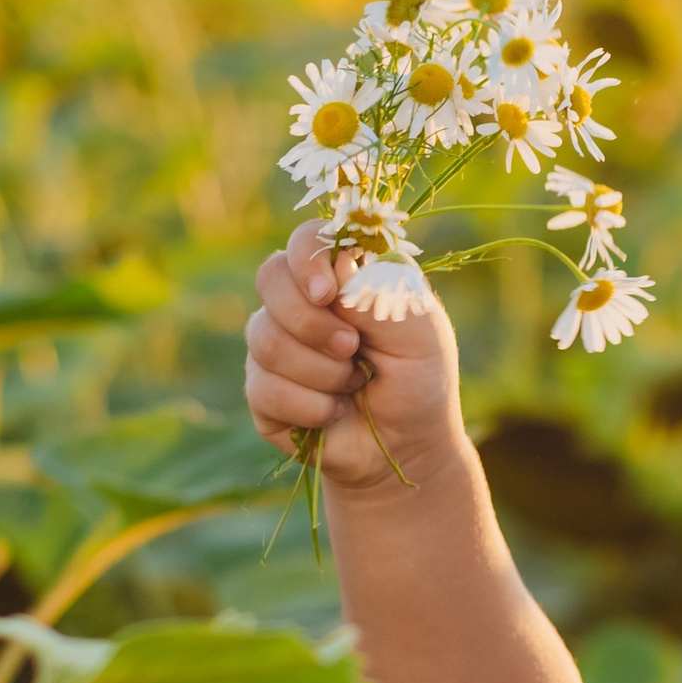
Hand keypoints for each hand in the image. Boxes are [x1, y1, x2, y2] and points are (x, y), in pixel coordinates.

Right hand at [243, 213, 466, 490]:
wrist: (406, 444)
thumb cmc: (418, 376)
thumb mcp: (419, 330)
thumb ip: (378, 293)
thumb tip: (334, 268)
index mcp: (342, 272)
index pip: (306, 238)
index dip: (307, 259)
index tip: (328, 294)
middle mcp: (301, 301)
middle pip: (269, 278)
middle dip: (313, 322)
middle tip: (353, 349)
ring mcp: (275, 343)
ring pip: (266, 339)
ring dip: (322, 371)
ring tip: (354, 384)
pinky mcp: (262, 390)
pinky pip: (264, 388)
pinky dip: (311, 406)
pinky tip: (334, 412)